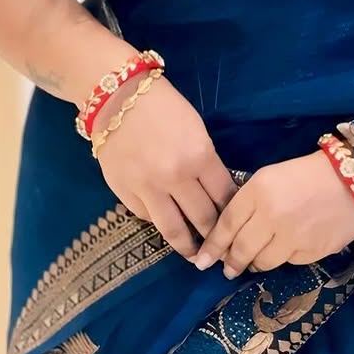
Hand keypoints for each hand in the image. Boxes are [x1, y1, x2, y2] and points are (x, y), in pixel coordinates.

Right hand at [93, 73, 238, 260]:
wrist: (116, 97)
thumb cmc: (162, 105)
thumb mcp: (195, 128)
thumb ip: (205, 161)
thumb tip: (215, 190)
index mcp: (199, 157)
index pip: (225, 197)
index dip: (233, 213)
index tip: (237, 224)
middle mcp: (176, 178)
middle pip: (203, 219)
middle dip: (215, 236)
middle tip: (221, 248)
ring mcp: (148, 189)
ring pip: (174, 230)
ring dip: (188, 247)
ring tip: (196, 256)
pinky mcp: (125, 194)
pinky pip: (148, 217)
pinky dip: (158, 222)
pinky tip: (167, 225)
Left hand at [191, 151, 353, 278]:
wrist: (352, 180)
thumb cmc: (306, 174)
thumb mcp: (270, 177)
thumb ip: (248, 202)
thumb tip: (229, 232)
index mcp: (258, 191)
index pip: (226, 224)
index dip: (212, 245)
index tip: (202, 260)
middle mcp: (270, 215)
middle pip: (240, 249)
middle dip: (230, 262)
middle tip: (226, 269)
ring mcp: (291, 236)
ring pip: (261, 261)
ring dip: (252, 264)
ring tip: (251, 263)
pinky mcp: (309, 252)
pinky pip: (286, 262)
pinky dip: (280, 259)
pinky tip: (281, 252)